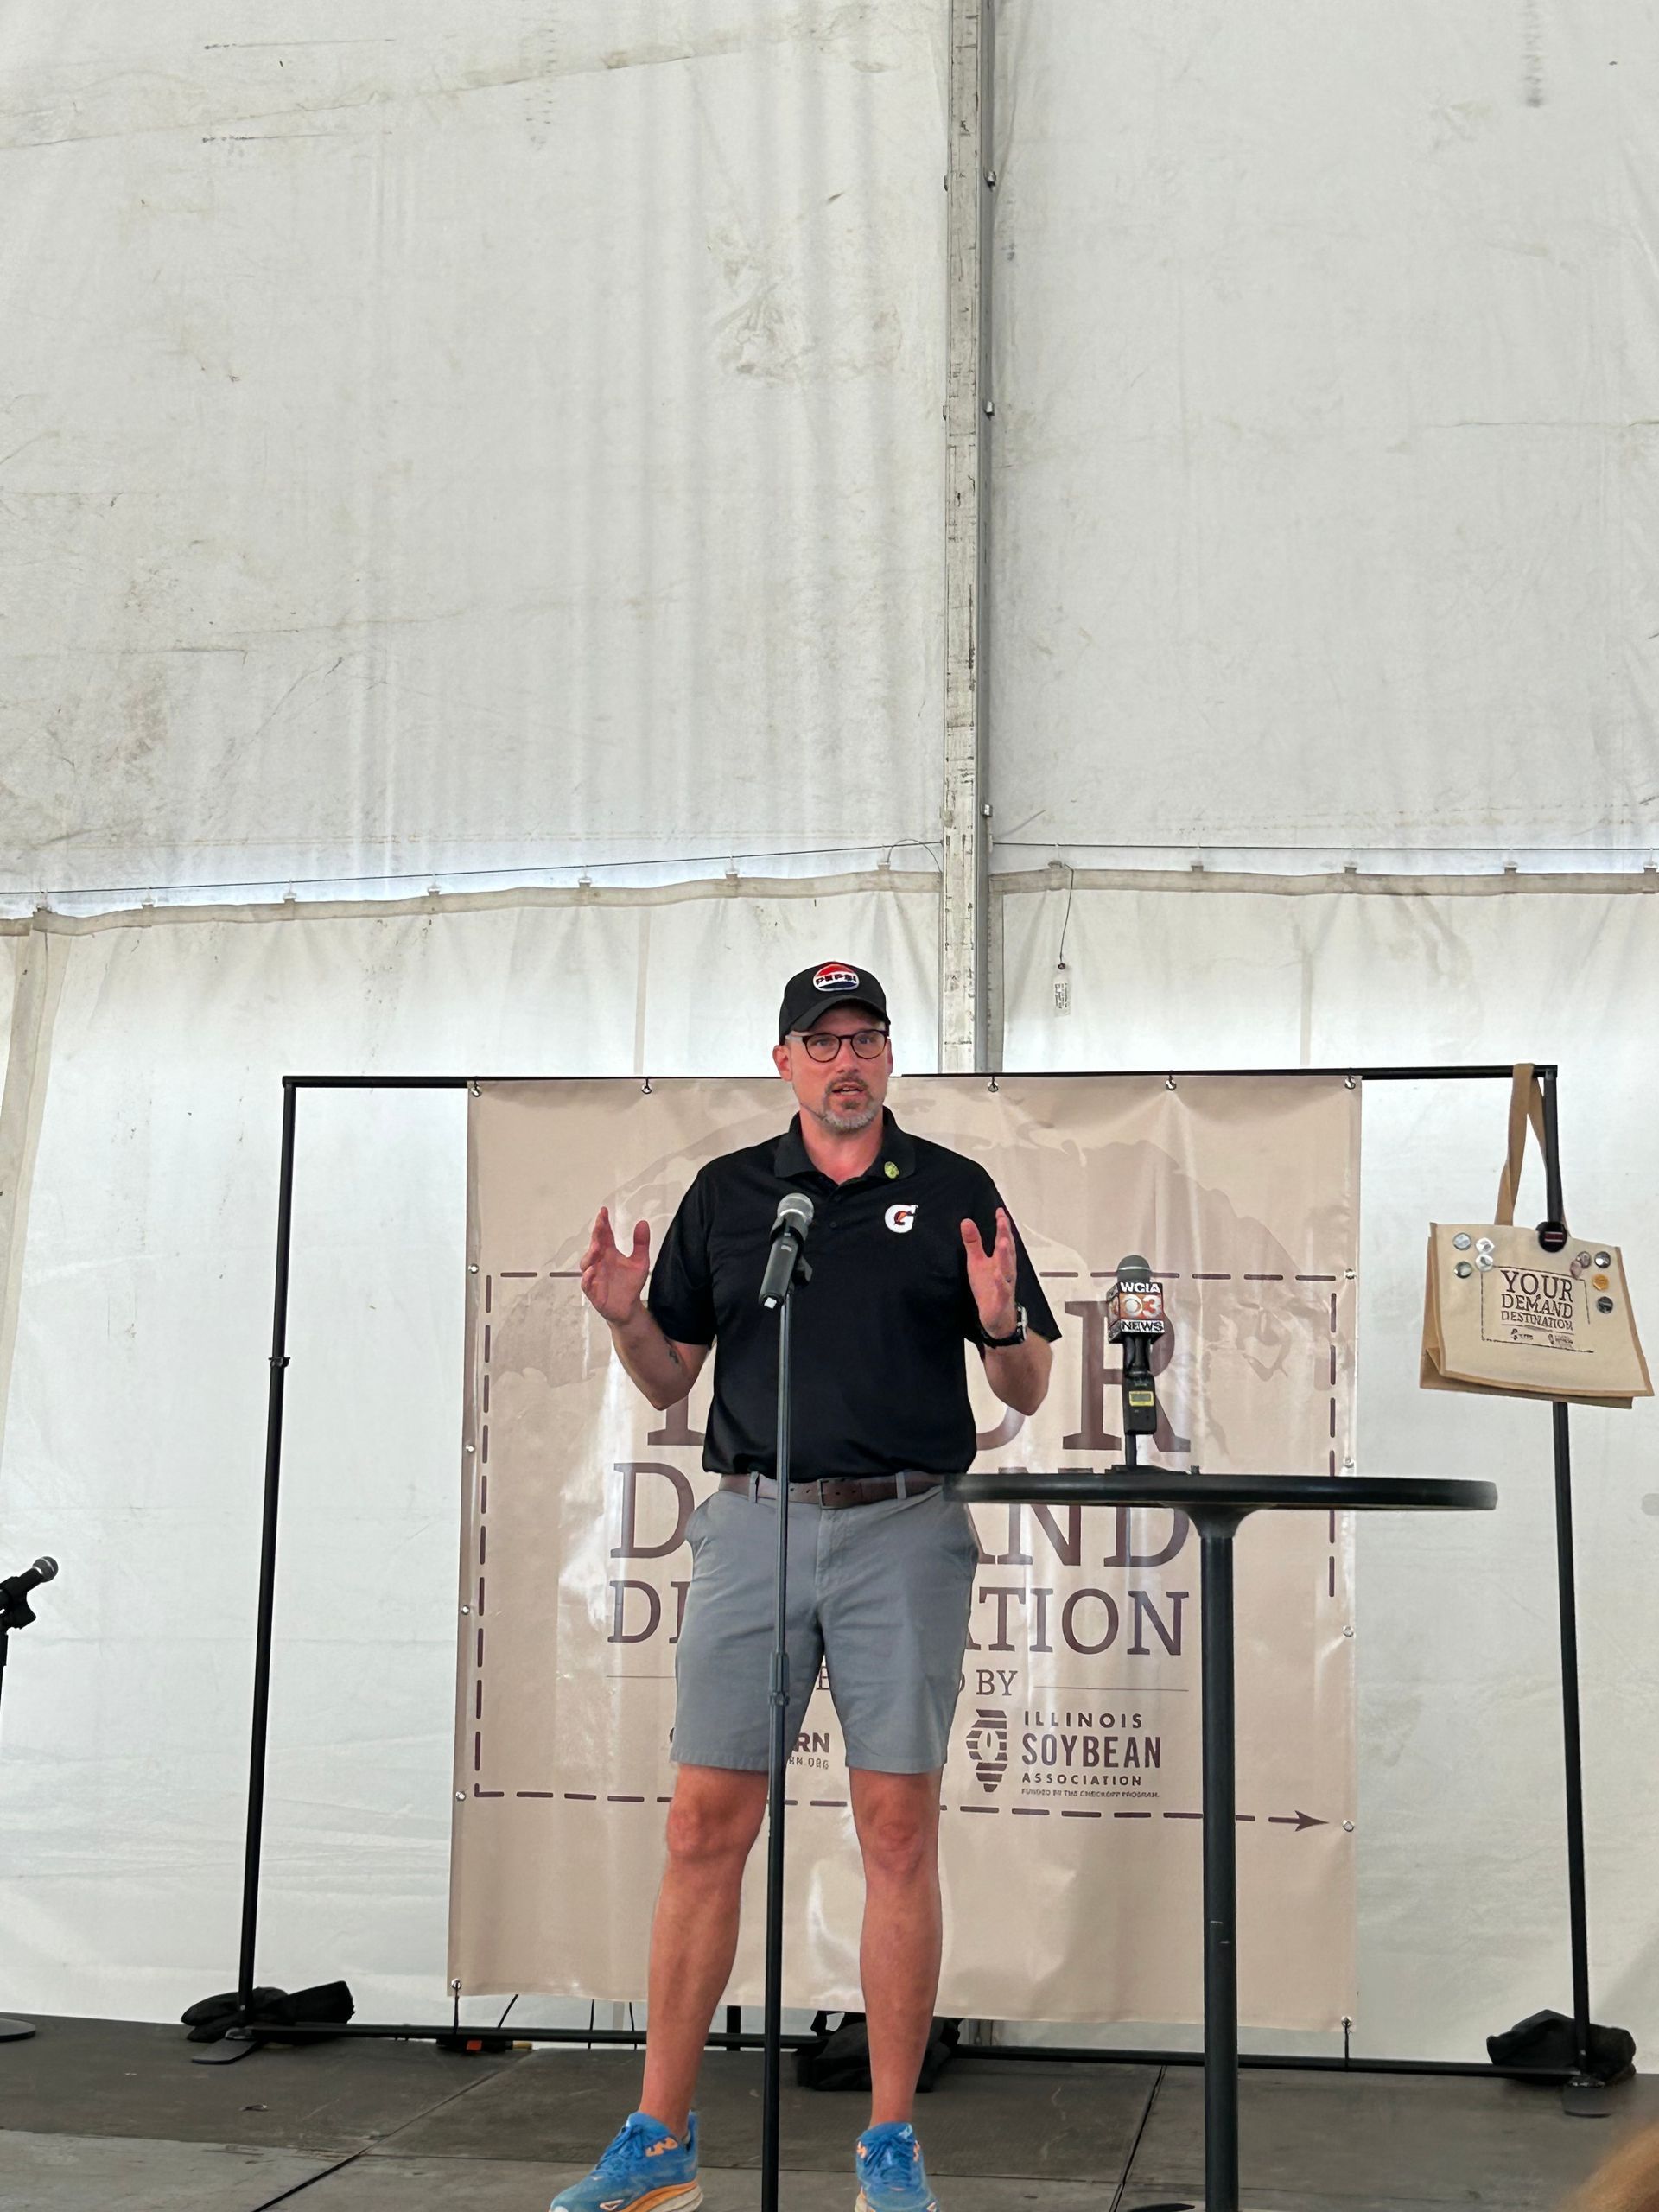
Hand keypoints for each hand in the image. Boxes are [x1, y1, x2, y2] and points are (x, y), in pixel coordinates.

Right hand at [580, 1206, 650, 1325]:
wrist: (628, 1307)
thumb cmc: (630, 1284)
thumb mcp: (640, 1262)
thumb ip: (641, 1243)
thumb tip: (643, 1223)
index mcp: (610, 1252)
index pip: (604, 1235)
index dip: (603, 1223)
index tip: (603, 1211)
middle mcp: (600, 1261)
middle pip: (594, 1245)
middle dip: (596, 1234)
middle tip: (600, 1225)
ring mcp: (594, 1275)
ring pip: (587, 1262)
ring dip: (590, 1254)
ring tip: (597, 1247)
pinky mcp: (592, 1289)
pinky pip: (587, 1282)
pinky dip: (588, 1276)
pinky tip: (593, 1271)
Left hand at [961, 1207, 1017, 1337]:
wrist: (997, 1318)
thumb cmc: (988, 1288)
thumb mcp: (976, 1263)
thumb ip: (973, 1243)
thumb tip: (966, 1222)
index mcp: (1001, 1261)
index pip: (1003, 1240)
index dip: (1002, 1226)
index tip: (1000, 1211)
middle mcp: (1006, 1271)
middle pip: (1007, 1251)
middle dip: (1005, 1235)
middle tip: (1003, 1220)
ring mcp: (1005, 1285)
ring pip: (1007, 1269)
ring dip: (1005, 1256)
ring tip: (1002, 1242)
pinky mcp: (1001, 1300)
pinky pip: (1002, 1290)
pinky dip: (1001, 1282)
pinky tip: (997, 1274)